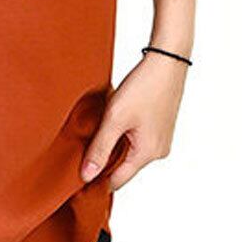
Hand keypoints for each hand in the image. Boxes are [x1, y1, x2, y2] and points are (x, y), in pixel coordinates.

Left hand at [79, 54, 187, 191]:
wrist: (167, 60)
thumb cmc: (145, 86)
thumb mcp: (115, 118)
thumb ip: (100, 148)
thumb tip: (86, 176)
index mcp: (148, 154)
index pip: (117, 181)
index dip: (94, 180)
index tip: (75, 176)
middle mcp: (158, 152)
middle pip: (122, 168)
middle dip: (102, 161)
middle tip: (81, 148)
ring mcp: (160, 140)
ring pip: (128, 153)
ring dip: (112, 145)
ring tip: (97, 130)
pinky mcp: (159, 128)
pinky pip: (135, 140)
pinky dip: (122, 135)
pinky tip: (112, 121)